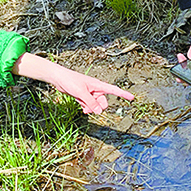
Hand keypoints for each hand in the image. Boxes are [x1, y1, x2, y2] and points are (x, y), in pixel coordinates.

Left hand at [12, 53, 134, 113]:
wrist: (58, 78)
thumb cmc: (70, 81)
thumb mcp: (81, 93)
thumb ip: (91, 102)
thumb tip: (100, 112)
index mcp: (98, 85)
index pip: (114, 90)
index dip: (123, 94)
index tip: (132, 98)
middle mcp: (95, 89)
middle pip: (104, 102)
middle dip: (99, 107)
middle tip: (89, 107)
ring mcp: (89, 93)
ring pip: (96, 105)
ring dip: (91, 109)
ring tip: (84, 108)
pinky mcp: (82, 96)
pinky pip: (89, 106)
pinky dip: (87, 108)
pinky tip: (82, 109)